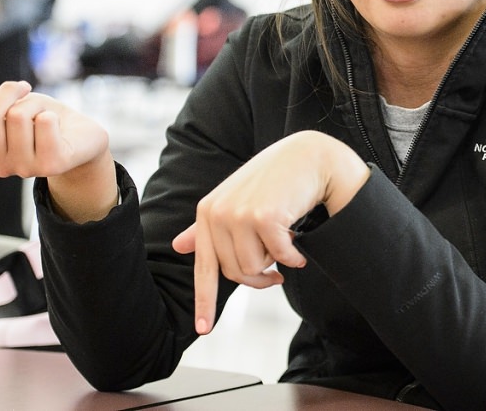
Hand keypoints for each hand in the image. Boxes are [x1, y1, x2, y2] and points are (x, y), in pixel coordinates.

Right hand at [0, 81, 116, 221]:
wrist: (82, 137)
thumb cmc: (41, 119)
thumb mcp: (11, 107)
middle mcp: (0, 166)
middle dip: (8, 93)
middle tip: (24, 88)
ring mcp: (25, 168)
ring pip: (18, 116)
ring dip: (35, 104)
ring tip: (44, 114)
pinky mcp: (51, 165)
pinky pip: (44, 123)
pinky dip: (52, 114)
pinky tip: (58, 127)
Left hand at [172, 130, 369, 333]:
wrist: (307, 157)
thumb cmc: (273, 179)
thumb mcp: (236, 200)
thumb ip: (207, 225)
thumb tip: (177, 246)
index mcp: (207, 212)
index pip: (204, 267)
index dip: (204, 301)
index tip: (203, 329)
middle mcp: (217, 213)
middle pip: (236, 273)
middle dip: (259, 278)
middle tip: (276, 275)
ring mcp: (239, 215)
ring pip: (256, 268)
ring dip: (275, 263)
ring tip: (286, 246)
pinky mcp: (263, 217)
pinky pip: (278, 258)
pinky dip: (293, 257)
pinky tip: (300, 246)